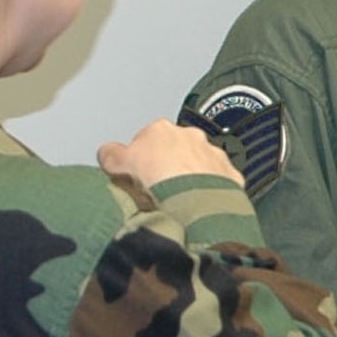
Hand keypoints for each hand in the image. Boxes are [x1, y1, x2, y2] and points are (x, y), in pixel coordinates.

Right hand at [98, 118, 244, 191]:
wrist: (195, 202)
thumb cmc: (157, 182)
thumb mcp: (116, 165)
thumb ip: (110, 154)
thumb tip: (107, 152)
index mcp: (160, 130)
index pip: (143, 141)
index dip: (136, 162)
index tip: (135, 177)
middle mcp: (190, 136)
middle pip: (173, 151)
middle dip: (166, 167)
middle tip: (157, 192)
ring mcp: (212, 154)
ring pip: (198, 165)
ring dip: (190, 179)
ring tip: (178, 202)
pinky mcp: (229, 174)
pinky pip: (219, 181)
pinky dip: (210, 192)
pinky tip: (200, 206)